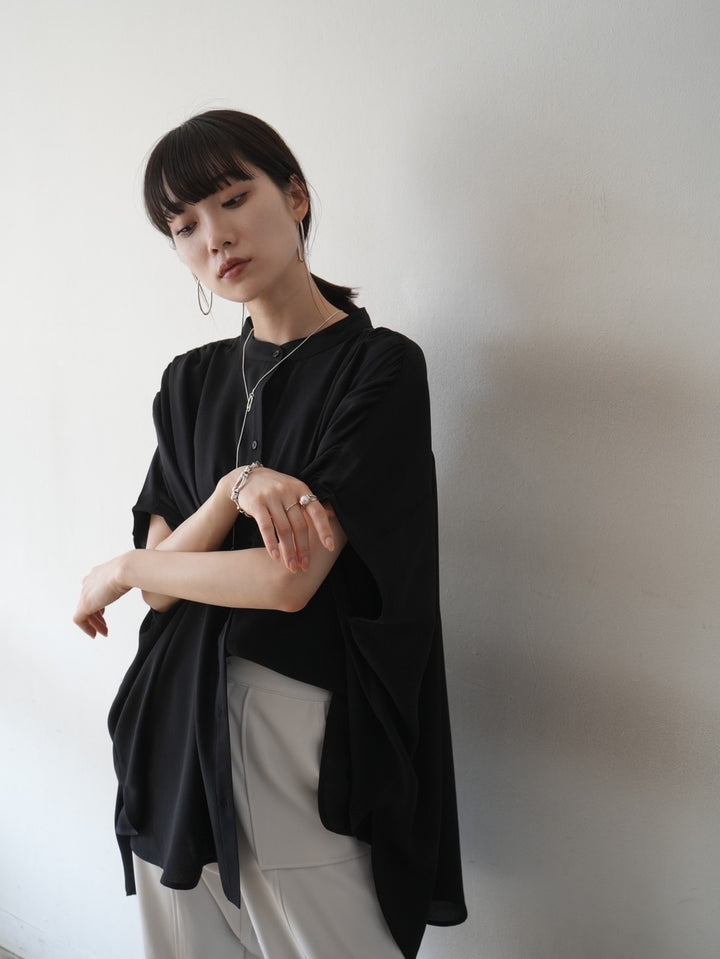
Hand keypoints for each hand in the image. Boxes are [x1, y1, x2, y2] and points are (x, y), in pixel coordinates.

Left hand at [73, 554, 130, 636]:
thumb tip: (140, 583)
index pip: (93, 592)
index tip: (103, 614)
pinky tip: (94, 634)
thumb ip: (126, 580)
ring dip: (95, 624)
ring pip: (84, 613)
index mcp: (97, 574)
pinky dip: (86, 628)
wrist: (127, 569)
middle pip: (88, 603)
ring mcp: (85, 594)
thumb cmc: (132, 570)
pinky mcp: (85, 605)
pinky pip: (79, 620)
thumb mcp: (127, 575)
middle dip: (96, 617)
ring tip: (104, 632)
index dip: (98, 605)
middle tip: (105, 627)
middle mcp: (88, 583)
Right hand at [219, 466, 335, 572]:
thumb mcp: (292, 491)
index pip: (317, 512)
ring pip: (284, 529)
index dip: (324, 530)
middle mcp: (288, 492)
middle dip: (304, 548)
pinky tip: (275, 556)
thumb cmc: (275, 489)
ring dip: (289, 551)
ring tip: (292, 567)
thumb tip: (322, 533)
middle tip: (305, 566)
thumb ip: (304, 507)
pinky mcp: (256, 503)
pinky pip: (266, 527)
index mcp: (301, 489)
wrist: (246, 478)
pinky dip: (271, 543)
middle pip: (300, 525)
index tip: (330, 547)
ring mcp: (272, 497)